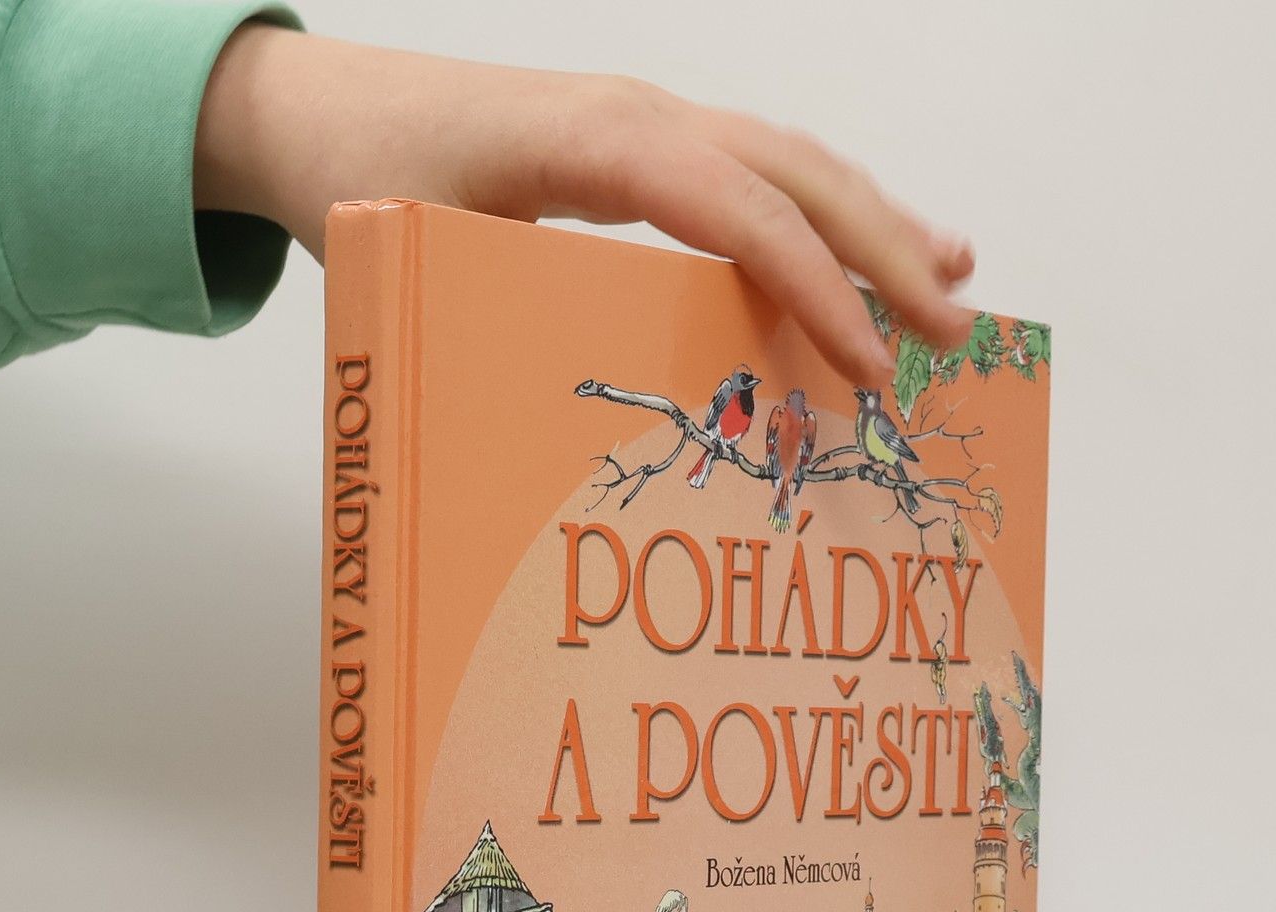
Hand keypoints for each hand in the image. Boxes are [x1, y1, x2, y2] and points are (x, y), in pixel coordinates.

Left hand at [194, 31, 976, 384]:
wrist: (321, 112)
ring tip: (954, 282)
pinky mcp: (648, 145)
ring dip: (877, 223)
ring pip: (794, 163)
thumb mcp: (419, 256)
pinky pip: (761, 171)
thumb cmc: (364, 179)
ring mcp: (651, 121)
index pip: (738, 207)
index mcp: (596, 140)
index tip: (868, 362)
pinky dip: (828, 212)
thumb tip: (567, 434)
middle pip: (796, 173)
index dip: (813, 283)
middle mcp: (642, 116)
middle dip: (883, 252)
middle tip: (951, 332)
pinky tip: (876, 243)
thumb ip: (496, 320)